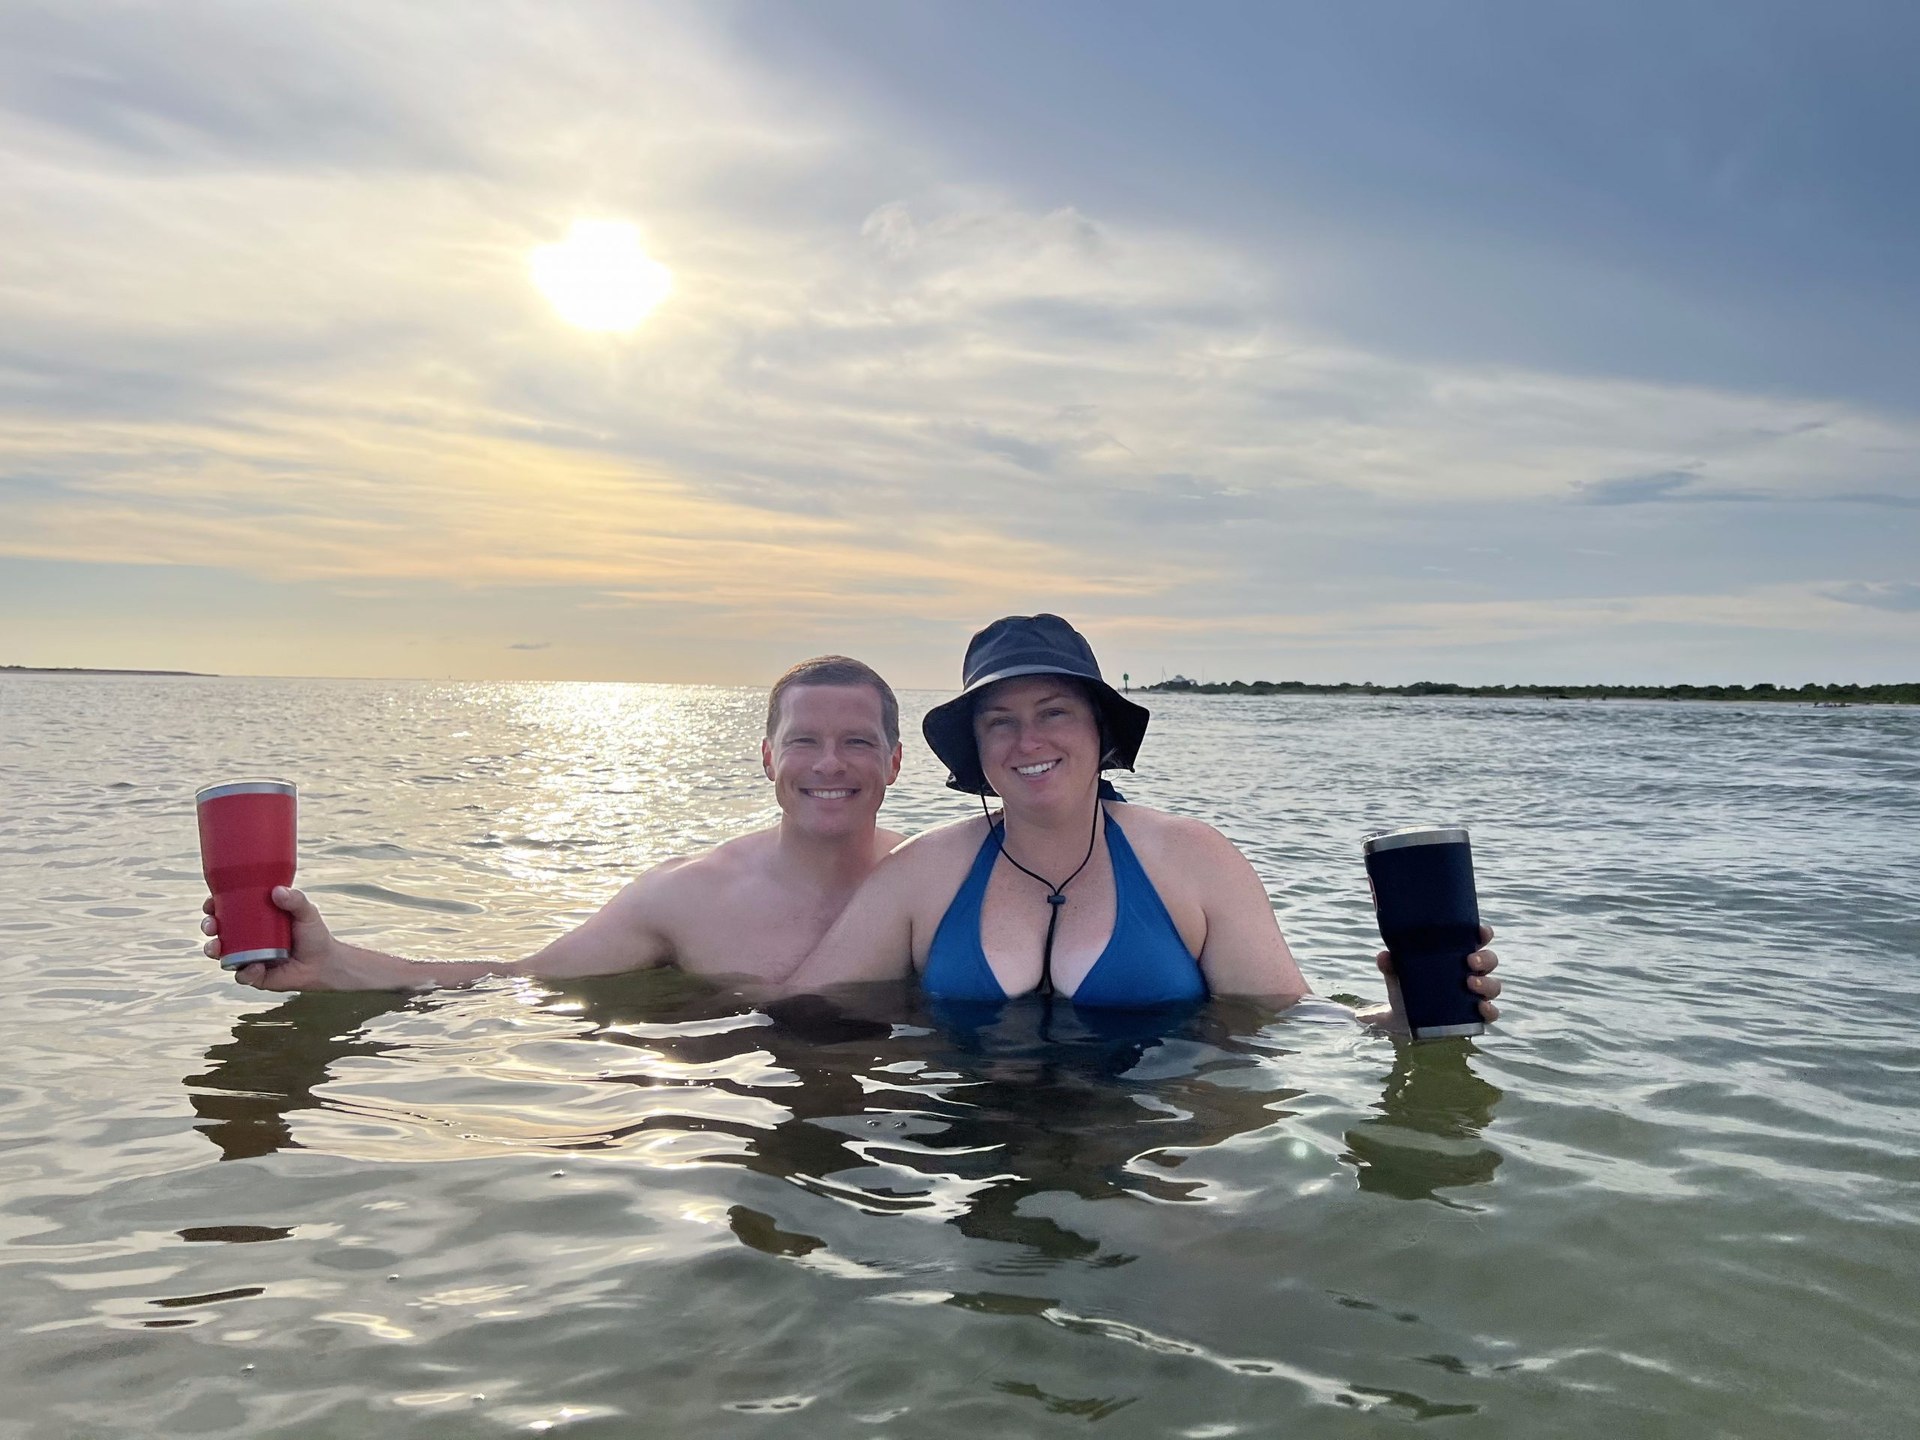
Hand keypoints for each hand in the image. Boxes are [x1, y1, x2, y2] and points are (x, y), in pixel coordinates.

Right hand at [203, 886, 351, 990]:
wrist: (325, 963)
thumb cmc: (314, 935)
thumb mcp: (306, 913)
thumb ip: (295, 900)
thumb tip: (277, 891)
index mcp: (254, 920)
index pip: (227, 910)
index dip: (213, 907)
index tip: (210, 903)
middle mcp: (246, 939)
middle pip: (217, 931)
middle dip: (208, 927)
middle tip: (211, 926)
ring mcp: (248, 958)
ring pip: (222, 955)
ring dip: (213, 950)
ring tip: (217, 947)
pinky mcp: (256, 976)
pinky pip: (243, 976)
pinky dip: (245, 972)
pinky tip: (256, 967)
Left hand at [1376, 924, 1500, 1029]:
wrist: (1405, 1024)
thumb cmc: (1408, 991)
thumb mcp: (1398, 977)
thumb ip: (1390, 966)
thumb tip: (1384, 956)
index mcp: (1457, 957)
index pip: (1477, 941)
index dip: (1484, 934)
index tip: (1482, 932)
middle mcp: (1472, 973)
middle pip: (1490, 961)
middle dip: (1485, 959)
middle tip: (1470, 961)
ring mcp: (1476, 995)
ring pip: (1493, 986)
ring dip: (1486, 983)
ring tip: (1469, 983)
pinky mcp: (1476, 1016)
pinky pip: (1491, 1013)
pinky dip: (1489, 1010)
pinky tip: (1481, 1008)